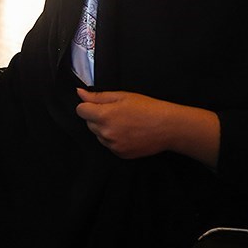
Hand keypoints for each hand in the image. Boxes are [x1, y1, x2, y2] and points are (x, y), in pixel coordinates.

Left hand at [75, 89, 220, 167]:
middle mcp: (105, 132)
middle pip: (89, 123)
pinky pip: (108, 145)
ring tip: (124, 123)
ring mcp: (112, 145)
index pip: (80, 111)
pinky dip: (114, 139)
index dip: (87, 105)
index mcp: (104, 115)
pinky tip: (128, 133)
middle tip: (116, 112)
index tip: (97, 104)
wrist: (167, 127)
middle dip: (97, 117)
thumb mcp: (122, 96)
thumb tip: (80, 93)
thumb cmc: (147, 108)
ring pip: (98, 135)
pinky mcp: (120, 154)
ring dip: (105, 128)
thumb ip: (98, 96)